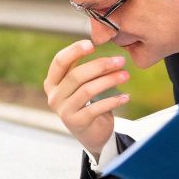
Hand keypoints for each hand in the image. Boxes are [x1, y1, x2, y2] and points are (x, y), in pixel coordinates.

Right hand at [44, 40, 130, 156]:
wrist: (92, 134)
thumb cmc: (88, 104)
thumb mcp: (82, 84)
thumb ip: (84, 68)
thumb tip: (100, 43)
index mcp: (52, 82)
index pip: (59, 62)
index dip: (74, 51)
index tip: (92, 44)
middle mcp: (54, 96)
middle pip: (76, 75)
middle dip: (100, 65)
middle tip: (120, 60)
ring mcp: (64, 111)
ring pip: (87, 90)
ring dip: (109, 81)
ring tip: (125, 75)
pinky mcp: (77, 123)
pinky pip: (96, 108)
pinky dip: (113, 101)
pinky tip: (126, 97)